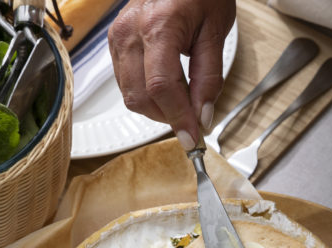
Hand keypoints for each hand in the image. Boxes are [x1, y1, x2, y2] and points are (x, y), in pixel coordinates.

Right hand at [108, 0, 235, 149]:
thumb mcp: (216, 32)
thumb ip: (209, 78)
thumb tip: (202, 116)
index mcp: (158, 25)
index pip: (162, 87)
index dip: (178, 118)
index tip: (193, 139)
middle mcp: (130, 31)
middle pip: (142, 97)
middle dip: (169, 118)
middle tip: (193, 123)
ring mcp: (118, 37)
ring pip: (131, 96)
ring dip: (158, 110)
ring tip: (183, 104)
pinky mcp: (115, 43)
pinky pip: (126, 84)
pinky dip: (148, 97)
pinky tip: (168, 92)